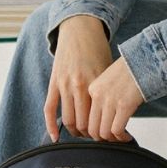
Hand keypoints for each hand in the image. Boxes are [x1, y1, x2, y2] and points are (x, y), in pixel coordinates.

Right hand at [44, 15, 111, 139]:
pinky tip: (55, 138)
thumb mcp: (108, 70)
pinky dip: (50, 125)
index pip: (97, 118)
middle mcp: (78, 85)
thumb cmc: (97, 49)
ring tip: (81, 133)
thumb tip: (117, 115)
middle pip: (82, 123)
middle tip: (96, 137)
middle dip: (89, 134)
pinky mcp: (53, 82)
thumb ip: (108, 90)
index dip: (103, 130)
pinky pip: (49, 109)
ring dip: (75, 131)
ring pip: (67, 119)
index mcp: (94, 83)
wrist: (79, 30)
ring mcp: (63, 84)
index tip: (108, 135)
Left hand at [86, 58, 143, 141]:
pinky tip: (127, 137)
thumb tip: (105, 118)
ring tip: (120, 138)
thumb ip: (103, 97)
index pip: (86, 117)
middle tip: (111, 140)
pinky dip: (121, 138)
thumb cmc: (131, 70)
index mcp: (92, 89)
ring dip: (112, 140)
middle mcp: (98, 96)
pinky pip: (117, 130)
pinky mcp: (124, 105)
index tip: (102, 133)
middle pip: (92, 128)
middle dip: (102, 139)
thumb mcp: (109, 81)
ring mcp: (110, 101)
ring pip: (103, 132)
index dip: (93, 130)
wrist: (145, 60)